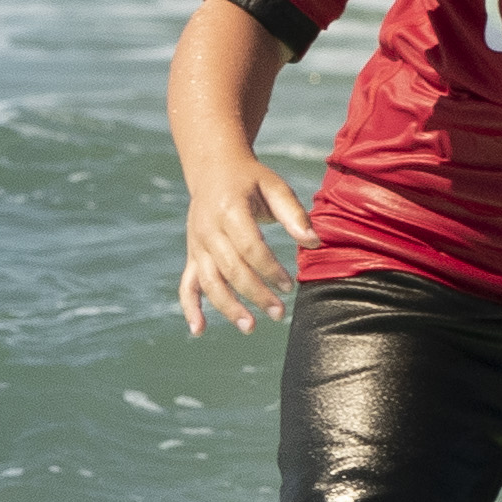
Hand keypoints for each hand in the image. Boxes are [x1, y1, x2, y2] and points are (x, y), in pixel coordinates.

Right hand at [176, 161, 307, 333]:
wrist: (213, 170)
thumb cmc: (251, 180)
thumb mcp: (274, 187)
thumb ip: (294, 214)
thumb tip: (314, 243)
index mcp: (229, 210)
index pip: (249, 248)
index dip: (270, 270)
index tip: (289, 287)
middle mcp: (208, 229)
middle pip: (231, 269)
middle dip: (255, 294)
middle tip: (279, 313)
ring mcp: (197, 245)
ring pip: (209, 282)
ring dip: (228, 307)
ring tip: (251, 327)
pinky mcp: (192, 255)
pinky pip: (187, 285)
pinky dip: (190, 308)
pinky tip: (198, 331)